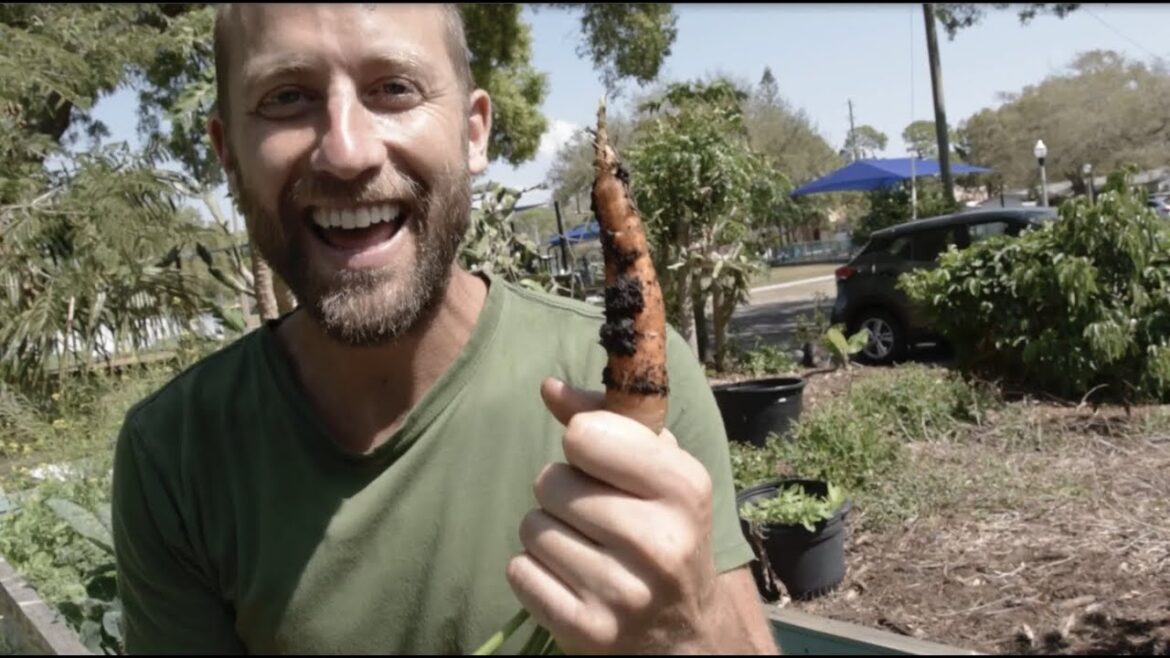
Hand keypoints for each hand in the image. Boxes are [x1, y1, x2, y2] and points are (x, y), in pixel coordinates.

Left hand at [505, 377, 722, 653]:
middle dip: (562, 493)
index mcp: (685, 489)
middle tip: (594, 515)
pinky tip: (570, 579)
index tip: (602, 463)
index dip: (583, 444)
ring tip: (583, 548)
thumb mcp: (658, 470)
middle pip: (550, 482)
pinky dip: (534, 572)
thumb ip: (607, 420)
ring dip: (546, 532)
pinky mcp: (588, 631)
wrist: (684, 635)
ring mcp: (623, 593)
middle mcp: (659, 542)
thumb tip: (549, 387)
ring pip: (532, 526)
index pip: (586, 434)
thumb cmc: (665, 530)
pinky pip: (519, 572)